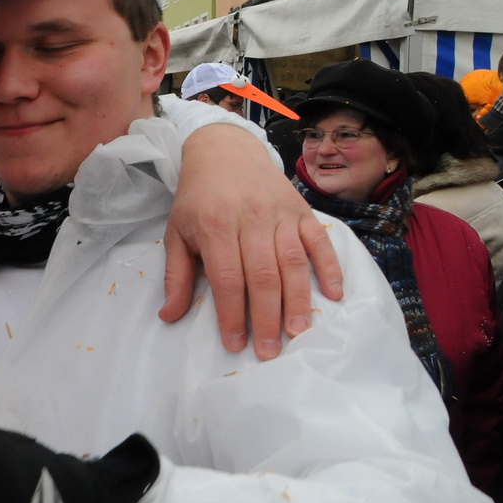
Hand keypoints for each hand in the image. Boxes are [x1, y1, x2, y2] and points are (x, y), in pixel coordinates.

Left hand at [161, 125, 342, 359]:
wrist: (225, 150)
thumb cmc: (198, 199)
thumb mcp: (177, 233)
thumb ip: (177, 276)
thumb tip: (169, 316)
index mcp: (215, 227)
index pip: (226, 279)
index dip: (232, 314)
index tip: (236, 344)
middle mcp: (251, 220)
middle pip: (262, 276)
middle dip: (266, 318)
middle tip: (270, 352)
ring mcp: (280, 214)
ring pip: (293, 263)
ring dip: (298, 301)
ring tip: (298, 333)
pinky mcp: (301, 210)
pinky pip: (320, 241)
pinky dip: (330, 268)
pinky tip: (333, 296)